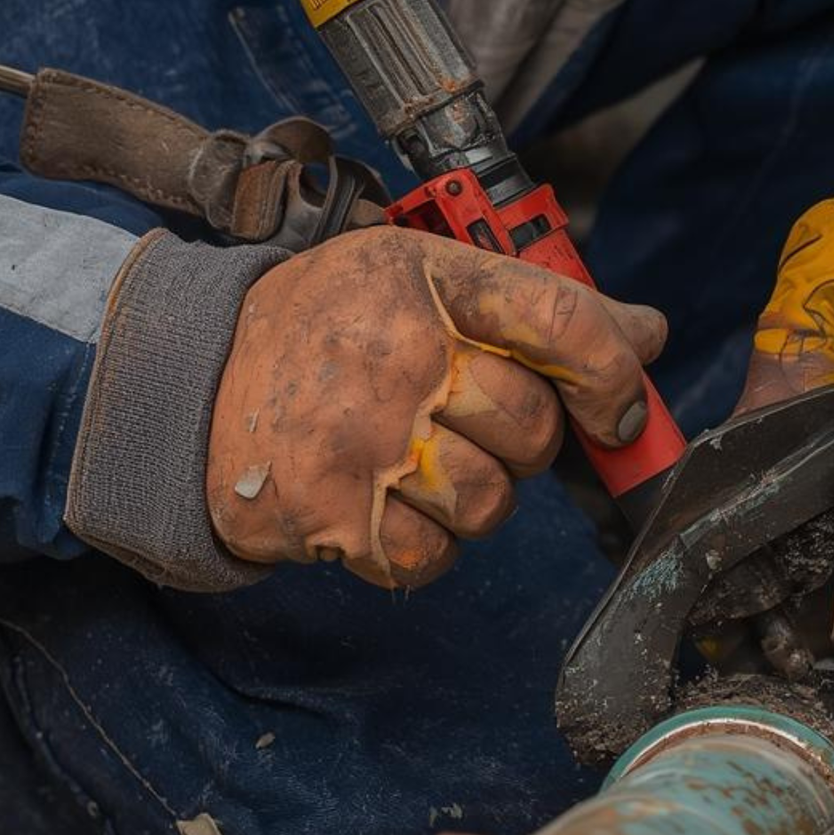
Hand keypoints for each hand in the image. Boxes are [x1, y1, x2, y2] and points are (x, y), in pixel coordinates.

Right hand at [208, 228, 665, 587]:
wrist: (187, 381)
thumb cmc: (325, 327)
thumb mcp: (420, 277)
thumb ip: (534, 304)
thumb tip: (646, 337)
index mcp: (427, 279)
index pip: (562, 322)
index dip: (612, 375)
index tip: (616, 410)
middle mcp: (397, 353)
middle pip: (533, 428)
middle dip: (518, 440)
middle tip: (464, 421)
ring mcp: (362, 439)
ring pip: (491, 502)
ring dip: (471, 498)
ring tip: (417, 461)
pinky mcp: (332, 514)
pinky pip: (433, 557)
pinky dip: (423, 544)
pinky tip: (385, 502)